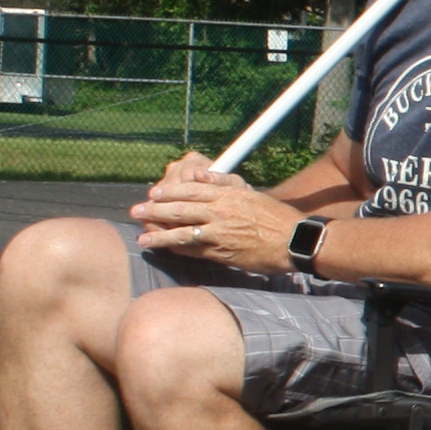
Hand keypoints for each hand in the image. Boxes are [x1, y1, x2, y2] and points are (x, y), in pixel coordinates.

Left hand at [129, 162, 294, 272]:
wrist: (294, 240)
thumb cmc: (275, 216)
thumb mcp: (250, 193)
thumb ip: (223, 183)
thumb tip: (200, 175)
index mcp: (227, 195)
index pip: (190, 190)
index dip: (168, 192)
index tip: (153, 193)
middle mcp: (220, 213)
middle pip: (179, 210)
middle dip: (154, 211)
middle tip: (136, 211)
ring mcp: (219, 234)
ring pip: (181, 233)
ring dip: (158, 235)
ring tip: (142, 238)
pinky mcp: (222, 253)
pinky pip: (193, 251)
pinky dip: (177, 250)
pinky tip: (165, 249)